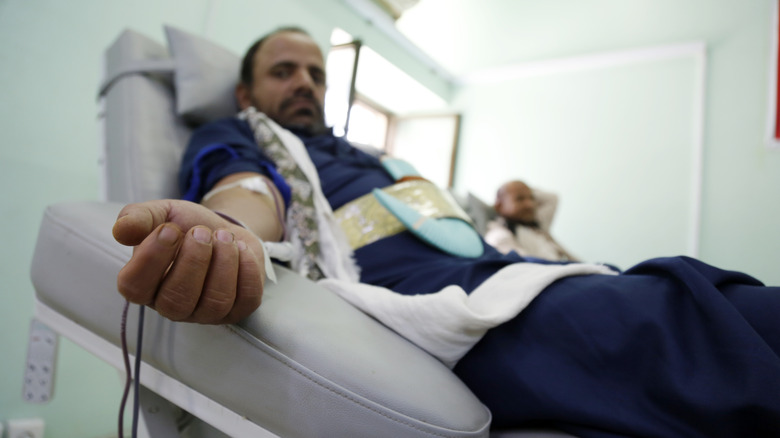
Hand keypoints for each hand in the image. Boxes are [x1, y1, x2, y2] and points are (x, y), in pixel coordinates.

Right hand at [112, 200, 264, 323]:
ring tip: (224, 236)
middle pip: (176, 300)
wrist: (224, 229)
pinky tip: (241, 248)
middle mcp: (171, 306)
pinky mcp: (237, 310)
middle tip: (201, 232)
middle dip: (193, 260)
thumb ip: (138, 218)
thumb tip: (120, 230)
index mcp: (144, 285)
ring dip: (223, 263)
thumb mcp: (161, 214)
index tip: (169, 230)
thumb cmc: (186, 227)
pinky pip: (246, 299)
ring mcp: (205, 313)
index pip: (135, 287)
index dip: (152, 258)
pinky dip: (247, 270)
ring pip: (214, 303)